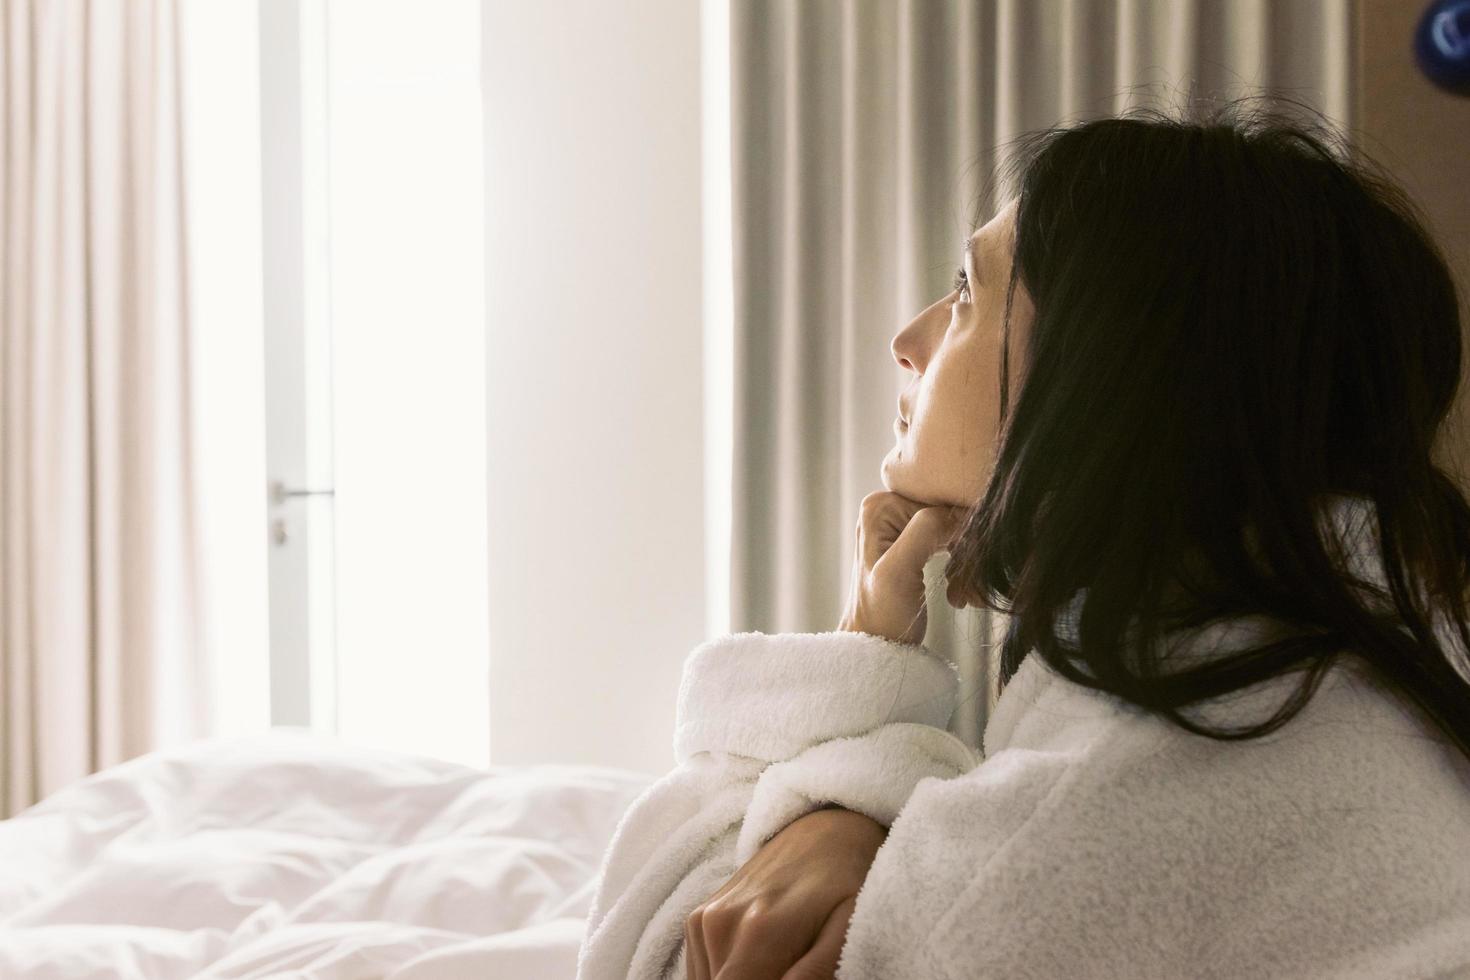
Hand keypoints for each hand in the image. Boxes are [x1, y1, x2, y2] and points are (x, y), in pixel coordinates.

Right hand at [684, 806, 886, 979]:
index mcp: (759, 930)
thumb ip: (817, 969)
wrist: (822, 831)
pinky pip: (702, 972)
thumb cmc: (846, 882)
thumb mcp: (849, 925)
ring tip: (780, 959)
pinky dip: (727, 975)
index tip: (791, 975)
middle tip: (790, 966)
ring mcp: (703, 920)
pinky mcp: (696, 920)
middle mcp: (720, 924)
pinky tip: (759, 958)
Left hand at [837, 491, 967, 644]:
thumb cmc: (881, 614)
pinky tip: (955, 589)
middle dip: (963, 546)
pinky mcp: (914, 541)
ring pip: (954, 529)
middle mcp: (888, 506)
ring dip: (964, 560)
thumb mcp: (899, 571)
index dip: (961, 526)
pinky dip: (960, 565)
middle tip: (963, 584)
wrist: (876, 647)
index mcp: (879, 505)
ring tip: (959, 590)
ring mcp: (901, 523)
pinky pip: (952, 541)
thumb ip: (924, 531)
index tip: (969, 557)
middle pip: (946, 512)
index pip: (938, 499)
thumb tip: (955, 511)